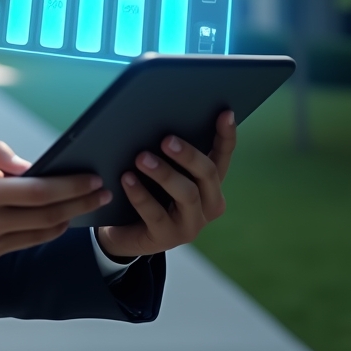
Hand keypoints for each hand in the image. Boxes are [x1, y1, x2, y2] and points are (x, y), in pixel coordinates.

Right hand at [0, 139, 110, 275]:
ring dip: (68, 219)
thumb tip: (28, 164)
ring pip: (40, 231)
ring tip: (85, 207)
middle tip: (101, 192)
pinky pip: (23, 244)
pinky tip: (56, 222)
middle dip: (80, 201)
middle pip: (47, 212)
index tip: (90, 177)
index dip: (70, 185)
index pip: (38, 187)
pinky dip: (45, 233)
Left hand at [95, 110, 236, 260]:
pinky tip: (127, 179)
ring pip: (186, 194)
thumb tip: (160, 116)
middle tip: (165, 139)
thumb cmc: (147, 190)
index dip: (226, 135)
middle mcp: (208, 204)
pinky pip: (155, 214)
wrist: (124, 231)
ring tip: (141, 158)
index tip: (225, 112)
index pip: (222, 156)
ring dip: (164, 173)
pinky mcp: (167, 238)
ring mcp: (191, 224)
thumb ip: (168, 152)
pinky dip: (141, 194)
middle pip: (207, 174)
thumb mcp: (161, 171)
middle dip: (188, 155)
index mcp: (210, 184)